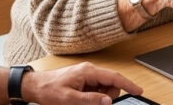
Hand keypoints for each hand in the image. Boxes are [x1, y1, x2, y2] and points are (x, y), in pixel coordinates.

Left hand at [23, 62, 141, 104]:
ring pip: (103, 89)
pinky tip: (79, 99)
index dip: (128, 84)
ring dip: (98, 97)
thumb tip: (108, 101)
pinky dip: (91, 97)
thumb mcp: (69, 99)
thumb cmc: (48, 89)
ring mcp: (86, 75)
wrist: (34, 85)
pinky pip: (94, 90)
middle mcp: (89, 71)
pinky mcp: (82, 81)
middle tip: (91, 103)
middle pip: (110, 85)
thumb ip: (90, 100)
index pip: (114, 77)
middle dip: (106, 96)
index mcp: (88, 71)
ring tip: (80, 101)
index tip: (139, 90)